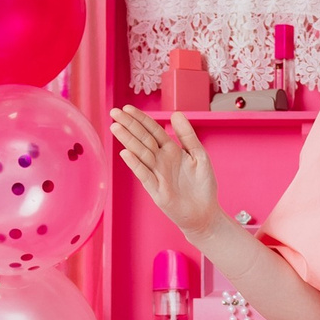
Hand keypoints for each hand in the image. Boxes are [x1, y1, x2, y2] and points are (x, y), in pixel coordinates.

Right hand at [110, 106, 218, 238]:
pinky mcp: (156, 190)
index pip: (153, 130)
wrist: (205, 212)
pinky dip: (135, 164)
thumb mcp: (199, 155)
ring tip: (115, 127)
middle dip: (129, 125)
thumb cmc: (202, 185)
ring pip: (140, 154)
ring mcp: (157, 174)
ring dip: (128, 140)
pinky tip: (125, 153)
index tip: (127, 108)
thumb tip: (176, 113)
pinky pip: (144, 175)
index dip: (141, 119)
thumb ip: (187, 135)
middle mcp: (161, 160)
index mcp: (171, 150)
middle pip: (143, 139)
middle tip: (114, 112)